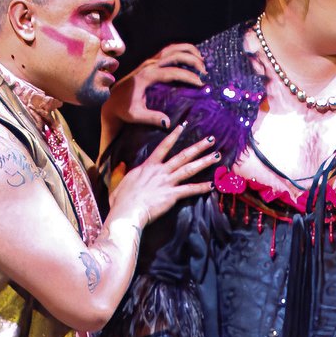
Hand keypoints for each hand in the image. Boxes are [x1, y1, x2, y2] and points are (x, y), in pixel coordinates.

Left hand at [101, 42, 205, 136]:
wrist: (111, 100)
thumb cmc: (123, 109)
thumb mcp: (135, 115)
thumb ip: (151, 118)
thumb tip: (168, 123)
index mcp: (147, 76)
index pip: (172, 72)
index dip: (188, 76)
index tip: (200, 84)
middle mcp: (149, 65)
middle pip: (175, 54)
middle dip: (192, 60)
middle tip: (204, 72)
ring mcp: (149, 61)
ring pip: (172, 49)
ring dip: (188, 51)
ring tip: (202, 60)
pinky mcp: (150, 62)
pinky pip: (168, 51)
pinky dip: (181, 51)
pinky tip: (191, 57)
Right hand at [105, 123, 220, 227]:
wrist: (126, 211)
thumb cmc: (121, 199)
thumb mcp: (119, 182)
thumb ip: (122, 173)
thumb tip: (122, 166)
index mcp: (148, 166)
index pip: (163, 147)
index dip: (174, 135)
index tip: (183, 126)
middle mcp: (160, 171)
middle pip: (182, 155)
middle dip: (198, 146)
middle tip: (211, 139)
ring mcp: (167, 182)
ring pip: (189, 168)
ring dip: (204, 162)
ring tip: (217, 156)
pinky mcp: (172, 195)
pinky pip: (190, 190)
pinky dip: (201, 187)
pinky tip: (212, 185)